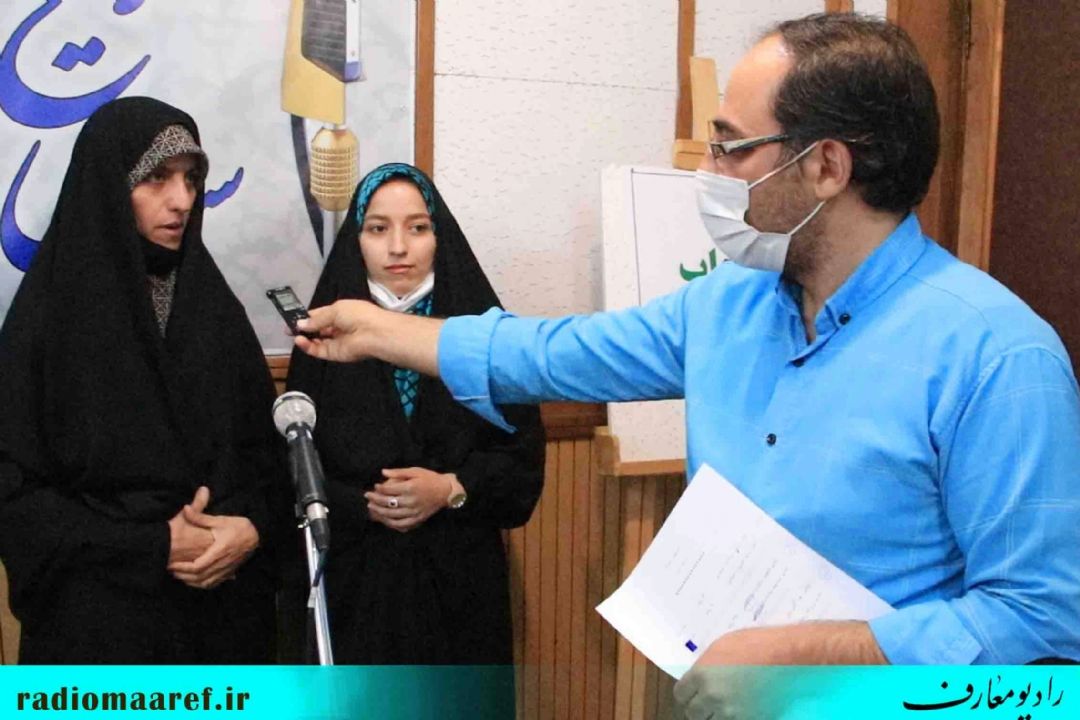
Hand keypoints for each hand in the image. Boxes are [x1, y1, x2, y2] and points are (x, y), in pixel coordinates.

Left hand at [167, 492, 259, 589]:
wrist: (257, 535)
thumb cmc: (238, 526)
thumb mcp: (220, 520)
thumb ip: (200, 517)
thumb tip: (185, 509)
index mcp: (219, 551)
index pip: (197, 566)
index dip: (182, 567)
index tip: (171, 563)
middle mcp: (223, 563)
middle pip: (198, 577)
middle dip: (182, 575)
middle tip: (171, 570)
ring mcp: (226, 570)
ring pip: (205, 583)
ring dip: (190, 582)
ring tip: (179, 575)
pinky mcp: (229, 572)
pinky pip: (212, 584)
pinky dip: (200, 585)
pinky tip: (193, 581)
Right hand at [293, 300, 382, 362]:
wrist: (375, 334)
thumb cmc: (360, 316)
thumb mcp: (335, 310)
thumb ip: (317, 319)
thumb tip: (301, 323)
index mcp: (341, 312)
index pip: (321, 315)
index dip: (307, 316)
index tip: (293, 318)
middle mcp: (339, 327)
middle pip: (318, 329)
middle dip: (304, 328)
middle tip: (289, 328)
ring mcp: (337, 341)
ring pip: (317, 341)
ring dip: (304, 338)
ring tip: (293, 334)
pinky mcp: (336, 354)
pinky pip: (319, 351)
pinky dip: (308, 347)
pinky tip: (299, 341)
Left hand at [364, 467, 453, 532]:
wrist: (446, 491)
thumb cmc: (430, 478)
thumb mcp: (415, 471)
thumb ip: (399, 472)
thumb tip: (383, 472)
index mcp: (410, 488)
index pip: (389, 490)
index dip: (379, 488)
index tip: (375, 486)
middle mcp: (411, 501)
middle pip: (388, 503)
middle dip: (375, 500)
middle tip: (368, 496)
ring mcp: (414, 512)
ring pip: (392, 515)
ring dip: (379, 512)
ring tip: (371, 508)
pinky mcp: (417, 519)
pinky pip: (401, 524)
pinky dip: (390, 523)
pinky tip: (384, 519)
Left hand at [673, 624, 885, 718]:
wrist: (795, 657)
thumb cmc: (763, 644)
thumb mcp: (726, 645)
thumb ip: (708, 664)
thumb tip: (698, 676)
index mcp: (704, 674)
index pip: (681, 695)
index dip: (688, 694)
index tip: (693, 693)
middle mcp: (714, 697)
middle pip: (694, 713)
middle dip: (700, 707)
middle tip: (708, 701)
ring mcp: (733, 713)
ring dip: (718, 714)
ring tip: (729, 704)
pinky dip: (736, 717)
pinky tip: (744, 708)